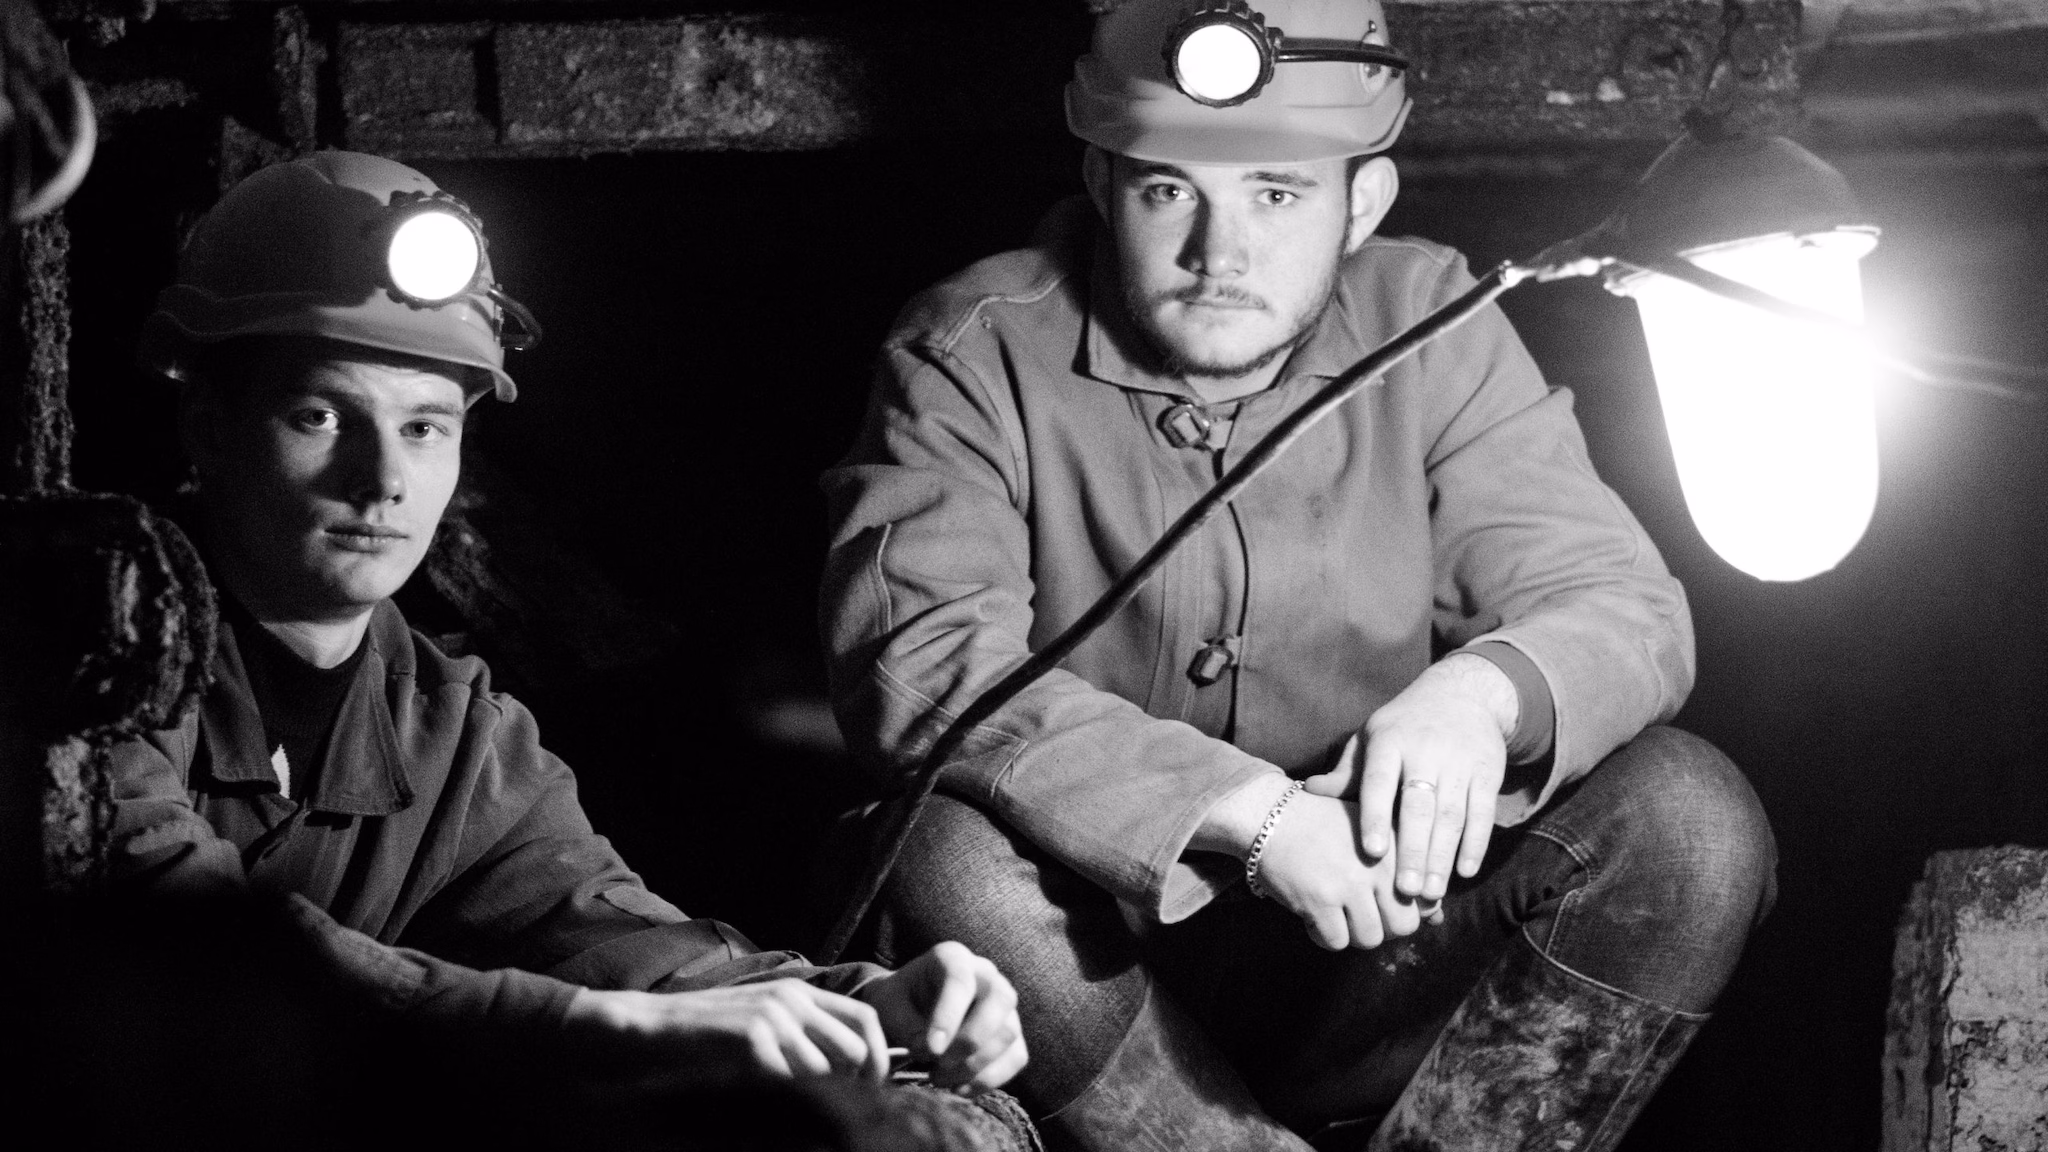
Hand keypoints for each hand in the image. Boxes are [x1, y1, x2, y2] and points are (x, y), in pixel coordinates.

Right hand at [563, 979, 891, 1085]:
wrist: (653, 1027)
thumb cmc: (707, 1034)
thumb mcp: (762, 1021)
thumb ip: (800, 1037)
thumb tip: (844, 1073)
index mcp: (799, 992)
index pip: (866, 1020)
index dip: (880, 1060)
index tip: (874, 1091)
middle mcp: (792, 999)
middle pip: (857, 1049)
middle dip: (858, 1087)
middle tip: (843, 1114)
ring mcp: (772, 1016)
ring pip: (825, 1072)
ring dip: (818, 1100)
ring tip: (798, 1117)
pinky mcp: (751, 1039)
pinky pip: (789, 1083)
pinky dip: (785, 1106)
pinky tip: (767, 1114)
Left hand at [856, 941, 1026, 1091]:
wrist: (908, 1011)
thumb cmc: (898, 1004)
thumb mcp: (888, 1007)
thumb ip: (906, 1025)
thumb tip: (931, 1052)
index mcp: (953, 958)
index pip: (960, 981)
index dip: (948, 1017)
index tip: (929, 1050)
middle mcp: (986, 974)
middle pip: (999, 1000)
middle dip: (969, 1041)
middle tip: (937, 1066)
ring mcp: (1003, 1005)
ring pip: (1008, 1032)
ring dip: (975, 1065)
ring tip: (938, 1079)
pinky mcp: (1011, 1033)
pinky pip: (1016, 1057)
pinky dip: (990, 1079)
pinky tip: (959, 1089)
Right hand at [1252, 789, 1421, 949]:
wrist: (1271, 816)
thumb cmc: (1324, 828)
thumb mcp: (1371, 835)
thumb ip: (1406, 871)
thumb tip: (1435, 918)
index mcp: (1397, 846)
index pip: (1425, 899)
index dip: (1405, 909)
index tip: (1381, 902)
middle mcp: (1380, 864)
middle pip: (1404, 926)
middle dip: (1383, 927)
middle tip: (1360, 914)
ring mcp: (1350, 882)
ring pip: (1371, 939)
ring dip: (1352, 934)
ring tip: (1336, 914)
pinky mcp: (1320, 899)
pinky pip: (1337, 942)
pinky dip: (1324, 936)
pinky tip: (1314, 917)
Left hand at [1308, 653, 1513, 901]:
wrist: (1463, 694)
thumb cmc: (1404, 726)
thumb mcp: (1372, 737)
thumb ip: (1347, 771)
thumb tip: (1308, 791)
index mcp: (1390, 741)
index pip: (1380, 781)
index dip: (1375, 815)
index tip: (1371, 851)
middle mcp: (1426, 750)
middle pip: (1420, 806)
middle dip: (1413, 850)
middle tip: (1405, 890)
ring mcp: (1460, 762)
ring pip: (1452, 815)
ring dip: (1442, 857)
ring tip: (1431, 893)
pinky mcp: (1488, 772)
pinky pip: (1482, 813)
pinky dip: (1476, 844)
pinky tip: (1465, 871)